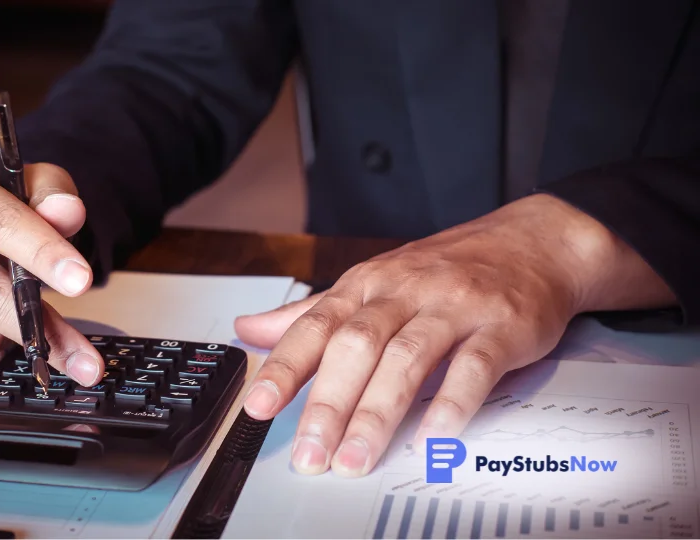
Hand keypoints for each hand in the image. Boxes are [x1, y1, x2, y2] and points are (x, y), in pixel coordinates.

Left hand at [235, 194, 674, 476]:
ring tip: (357, 458)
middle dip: (328, 404)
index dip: (284, 367)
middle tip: (310, 453)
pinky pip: (474, 366)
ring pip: (408, 358)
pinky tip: (432, 437)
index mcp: (367, 283)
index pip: (315, 325)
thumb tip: (250, 329)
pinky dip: (451, 403)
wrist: (534, 242)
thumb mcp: (371, 282)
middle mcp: (405, 291)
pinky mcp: (502, 326)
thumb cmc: (445, 269)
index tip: (258, 405)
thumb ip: (310, 314)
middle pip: (356, 346)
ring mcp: (454, 306)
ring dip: (378, 413)